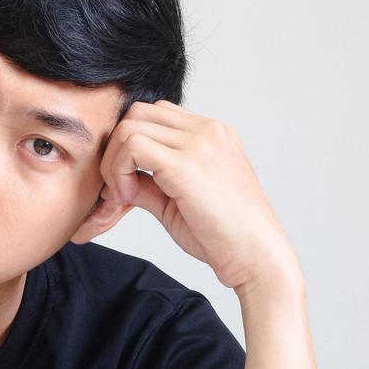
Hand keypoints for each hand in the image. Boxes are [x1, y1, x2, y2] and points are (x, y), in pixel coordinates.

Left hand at [97, 100, 301, 294]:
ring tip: (125, 195)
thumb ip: (148, 184)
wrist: (255, 256)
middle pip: (138, 112)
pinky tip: (128, 197)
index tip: (127, 182)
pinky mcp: (186, 164)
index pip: (156, 115)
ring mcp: (199, 142)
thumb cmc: (224, 236)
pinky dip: (118, 171)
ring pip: (129, 126)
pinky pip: (132, 146)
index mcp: (212, 135)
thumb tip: (118, 180)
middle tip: (119, 187)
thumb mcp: (178, 202)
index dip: (129, 145)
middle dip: (115, 148)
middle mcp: (208, 130)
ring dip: (114, 162)